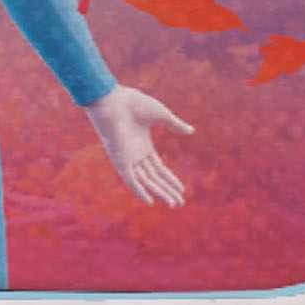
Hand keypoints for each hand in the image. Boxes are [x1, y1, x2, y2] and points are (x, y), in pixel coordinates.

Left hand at [86, 86, 194, 207]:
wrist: (113, 100)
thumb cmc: (134, 103)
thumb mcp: (161, 114)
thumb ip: (175, 124)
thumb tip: (191, 131)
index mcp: (142, 144)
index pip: (158, 167)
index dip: (170, 179)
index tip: (181, 189)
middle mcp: (135, 154)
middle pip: (153, 178)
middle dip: (167, 190)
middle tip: (179, 203)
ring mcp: (127, 158)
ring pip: (145, 181)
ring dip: (159, 193)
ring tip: (173, 204)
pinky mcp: (120, 160)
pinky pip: (130, 180)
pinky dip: (139, 191)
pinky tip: (150, 201)